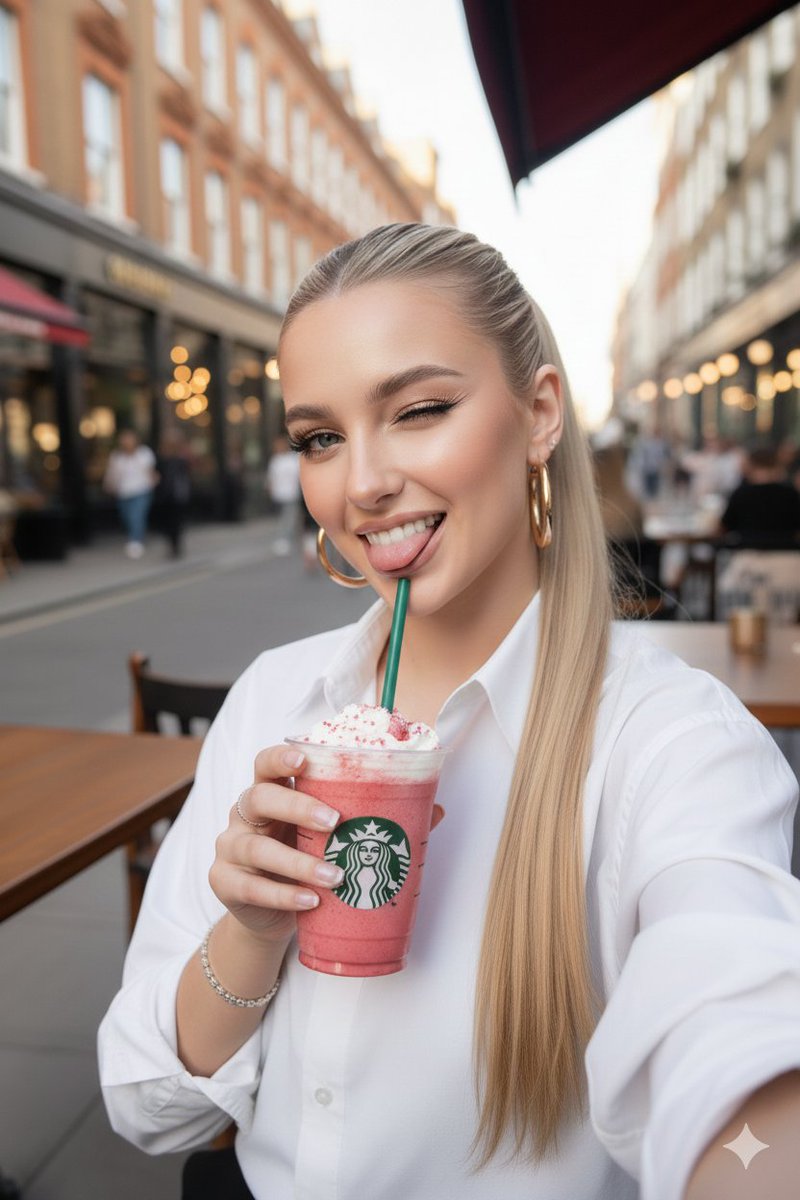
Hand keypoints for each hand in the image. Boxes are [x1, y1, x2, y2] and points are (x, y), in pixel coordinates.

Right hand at [209, 747, 445, 945]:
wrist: (272, 916)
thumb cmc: (306, 861)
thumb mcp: (334, 838)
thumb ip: (375, 819)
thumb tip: (437, 809)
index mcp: (272, 793)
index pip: (266, 763)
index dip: (280, 756)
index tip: (304, 757)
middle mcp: (246, 814)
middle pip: (259, 796)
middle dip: (296, 805)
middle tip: (334, 821)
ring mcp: (231, 848)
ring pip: (255, 847)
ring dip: (296, 862)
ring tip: (334, 877)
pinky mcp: (225, 883)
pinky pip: (249, 887)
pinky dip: (282, 895)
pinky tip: (310, 901)